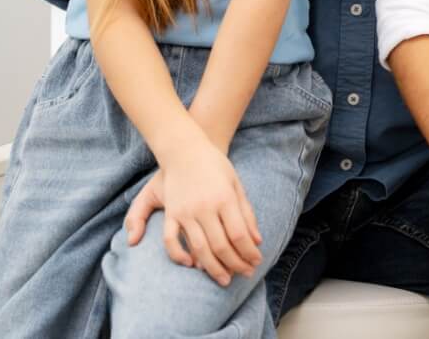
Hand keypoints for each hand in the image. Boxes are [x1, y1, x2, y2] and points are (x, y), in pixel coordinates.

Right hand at [152, 135, 263, 286]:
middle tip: (245, 274)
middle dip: (235, 264)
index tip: (256, 262)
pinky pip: (171, 240)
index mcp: (224, 198)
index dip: (249, 253)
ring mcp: (186, 211)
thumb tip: (256, 241)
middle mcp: (205, 207)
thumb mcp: (237, 184)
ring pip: (200, 248)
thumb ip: (246, 213)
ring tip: (225, 279)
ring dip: (214, 268)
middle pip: (221, 246)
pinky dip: (180, 255)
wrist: (186, 150)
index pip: (239, 234)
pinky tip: (192, 265)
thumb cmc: (215, 166)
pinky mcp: (172, 213)